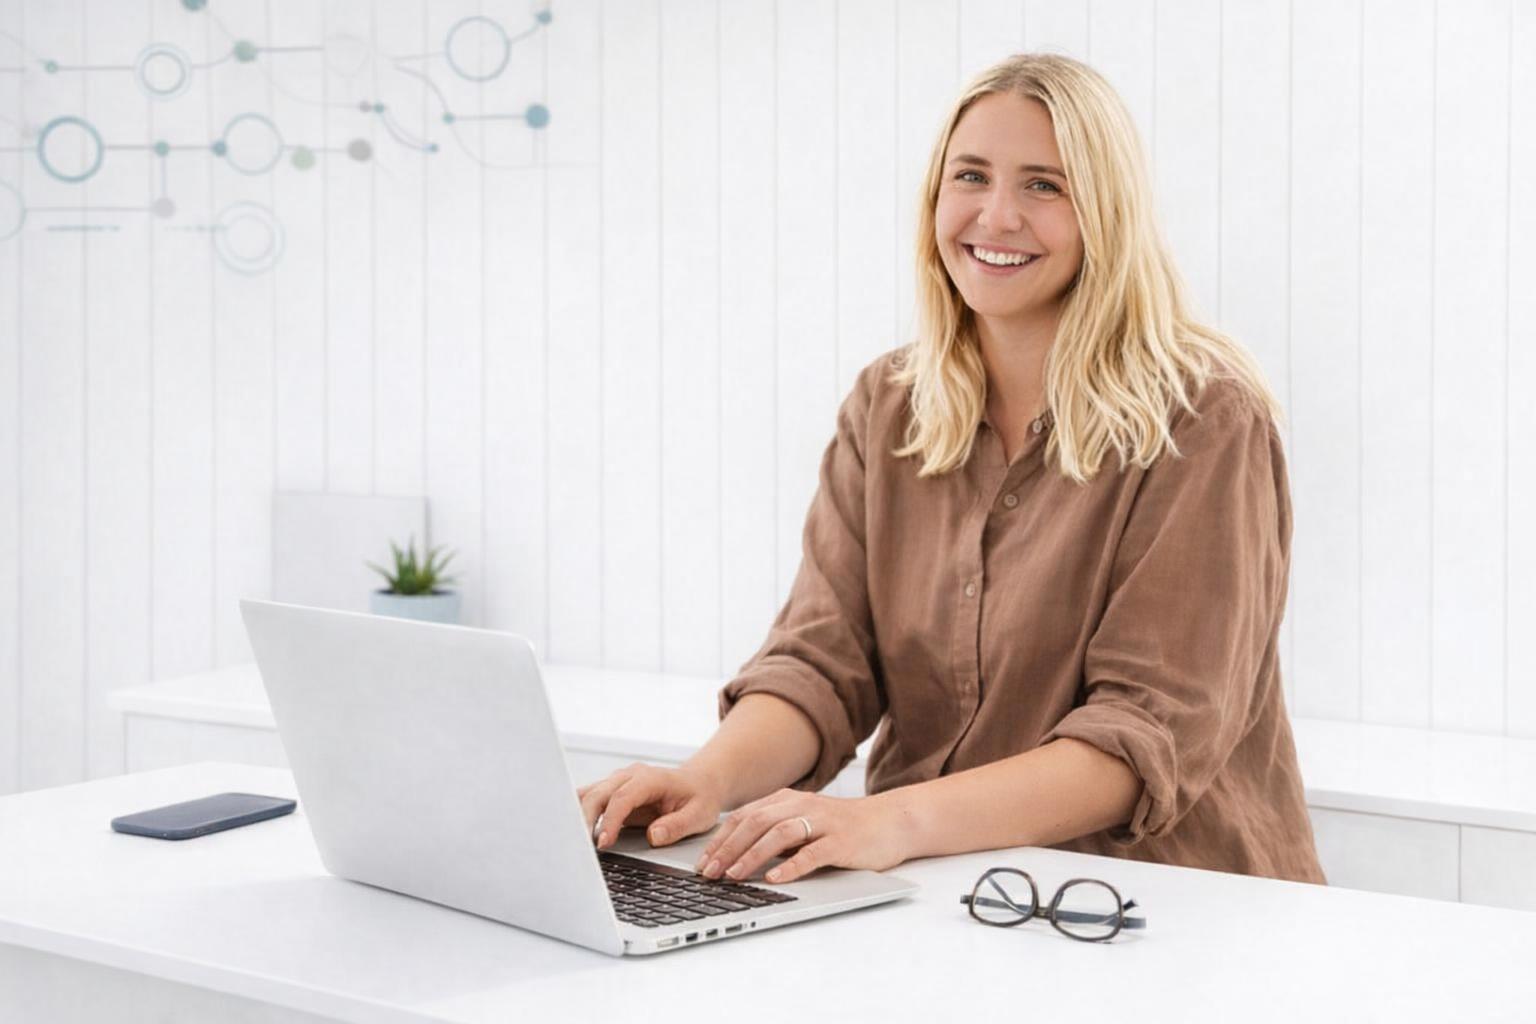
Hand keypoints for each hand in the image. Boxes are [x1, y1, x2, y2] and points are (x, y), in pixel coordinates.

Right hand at [578, 762, 725, 849]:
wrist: (700, 784)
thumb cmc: (700, 797)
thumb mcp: (699, 815)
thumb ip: (677, 826)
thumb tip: (653, 836)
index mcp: (651, 779)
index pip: (622, 798)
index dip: (609, 820)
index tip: (603, 842)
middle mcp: (630, 776)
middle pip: (598, 794)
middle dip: (586, 820)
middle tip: (583, 848)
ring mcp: (619, 782)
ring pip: (588, 795)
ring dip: (578, 817)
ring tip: (574, 843)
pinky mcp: (613, 792)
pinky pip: (590, 800)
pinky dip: (579, 814)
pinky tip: (575, 833)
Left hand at [693, 788, 909, 884]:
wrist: (890, 822)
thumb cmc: (843, 827)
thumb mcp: (804, 823)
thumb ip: (775, 832)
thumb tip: (735, 855)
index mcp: (788, 800)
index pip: (744, 817)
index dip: (720, 839)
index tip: (701, 862)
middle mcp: (802, 805)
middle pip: (755, 823)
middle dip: (727, 849)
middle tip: (709, 873)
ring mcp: (822, 822)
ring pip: (778, 834)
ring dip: (751, 855)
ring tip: (734, 875)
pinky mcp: (841, 841)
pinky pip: (812, 853)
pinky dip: (790, 866)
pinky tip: (775, 879)